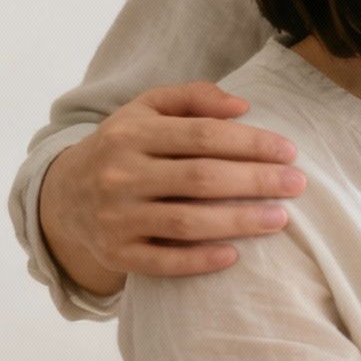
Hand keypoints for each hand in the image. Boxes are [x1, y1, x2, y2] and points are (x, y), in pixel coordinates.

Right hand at [39, 82, 303, 286]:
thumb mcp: (147, 109)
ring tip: (280, 219)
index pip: (202, 136)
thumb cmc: (124, 146)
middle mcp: (119, 174)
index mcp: (130, 133)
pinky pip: (162, 262)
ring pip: (186, 223)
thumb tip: (242, 106)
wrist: (63, 194)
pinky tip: (234, 256)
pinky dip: (198, 261)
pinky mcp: (115, 253)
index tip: (289, 152)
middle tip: (297, 185)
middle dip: (256, 181)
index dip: (251, 143)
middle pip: (200, 179)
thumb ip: (193, 98)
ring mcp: (115, 217)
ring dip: (238, 222)